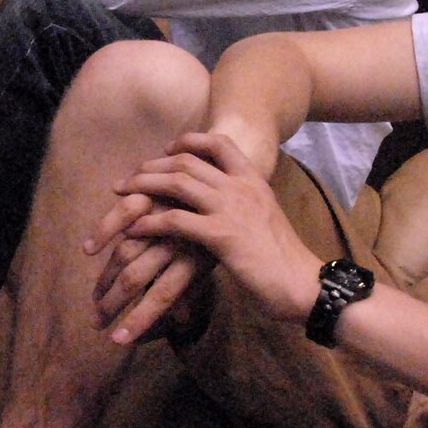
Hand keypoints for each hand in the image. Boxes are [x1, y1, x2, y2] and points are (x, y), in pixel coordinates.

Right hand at [86, 192, 213, 344]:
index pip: (163, 295)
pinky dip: (104, 230)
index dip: (140, 319)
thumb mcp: (211, 258)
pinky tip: (89, 249)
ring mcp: (161, 217)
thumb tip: (181, 321)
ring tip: (94, 297)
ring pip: (124, 251)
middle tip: (96, 322)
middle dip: (112, 303)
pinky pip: (123, 212)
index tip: (118, 340)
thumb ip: (193, 287)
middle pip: (136, 277)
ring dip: (104, 277)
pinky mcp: (153, 193)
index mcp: (195, 259)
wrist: (228, 177)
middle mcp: (177, 241)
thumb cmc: (217, 227)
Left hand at [89, 131, 322, 335]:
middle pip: (187, 161)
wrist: (305, 285)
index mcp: (254, 181)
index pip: (219, 143)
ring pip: (177, 183)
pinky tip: (134, 230)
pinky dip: (149, 223)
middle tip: (129, 179)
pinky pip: (175, 220)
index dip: (188, 142)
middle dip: (152, 166)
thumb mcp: (266, 222)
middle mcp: (242, 187)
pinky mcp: (221, 236)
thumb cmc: (285, 260)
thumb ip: (244, 208)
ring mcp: (231, 209)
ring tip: (122, 195)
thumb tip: (224, 210)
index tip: (167, 150)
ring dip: (144, 186)